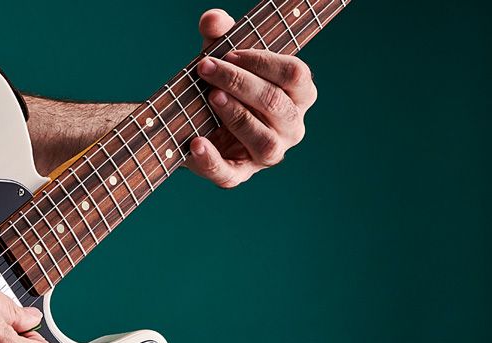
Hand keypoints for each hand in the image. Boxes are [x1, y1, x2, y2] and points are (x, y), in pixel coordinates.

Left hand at [186, 9, 317, 187]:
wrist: (194, 121)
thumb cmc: (221, 84)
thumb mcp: (220, 56)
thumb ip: (218, 35)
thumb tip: (213, 20)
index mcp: (298, 94)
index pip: (295, 74)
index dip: (263, 61)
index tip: (230, 53)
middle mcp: (291, 127)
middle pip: (276, 104)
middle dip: (239, 82)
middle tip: (206, 68)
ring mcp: (267, 154)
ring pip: (264, 141)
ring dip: (237, 116)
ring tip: (212, 97)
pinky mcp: (238, 174)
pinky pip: (229, 173)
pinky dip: (211, 160)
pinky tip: (196, 143)